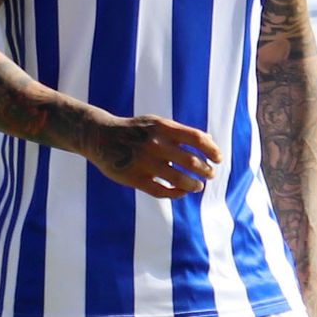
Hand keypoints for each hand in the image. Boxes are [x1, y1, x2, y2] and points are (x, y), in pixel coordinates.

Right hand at [83, 114, 220, 199]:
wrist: (98, 136)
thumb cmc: (134, 130)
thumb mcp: (156, 123)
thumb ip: (181, 132)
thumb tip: (210, 141)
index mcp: (162, 127)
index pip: (196, 138)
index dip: (212, 150)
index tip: (218, 159)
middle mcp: (154, 144)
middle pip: (191, 161)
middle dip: (206, 171)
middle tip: (209, 175)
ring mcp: (144, 162)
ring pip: (179, 179)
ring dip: (194, 185)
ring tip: (198, 186)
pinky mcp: (134, 178)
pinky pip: (161, 191)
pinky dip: (175, 193)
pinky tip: (180, 192)